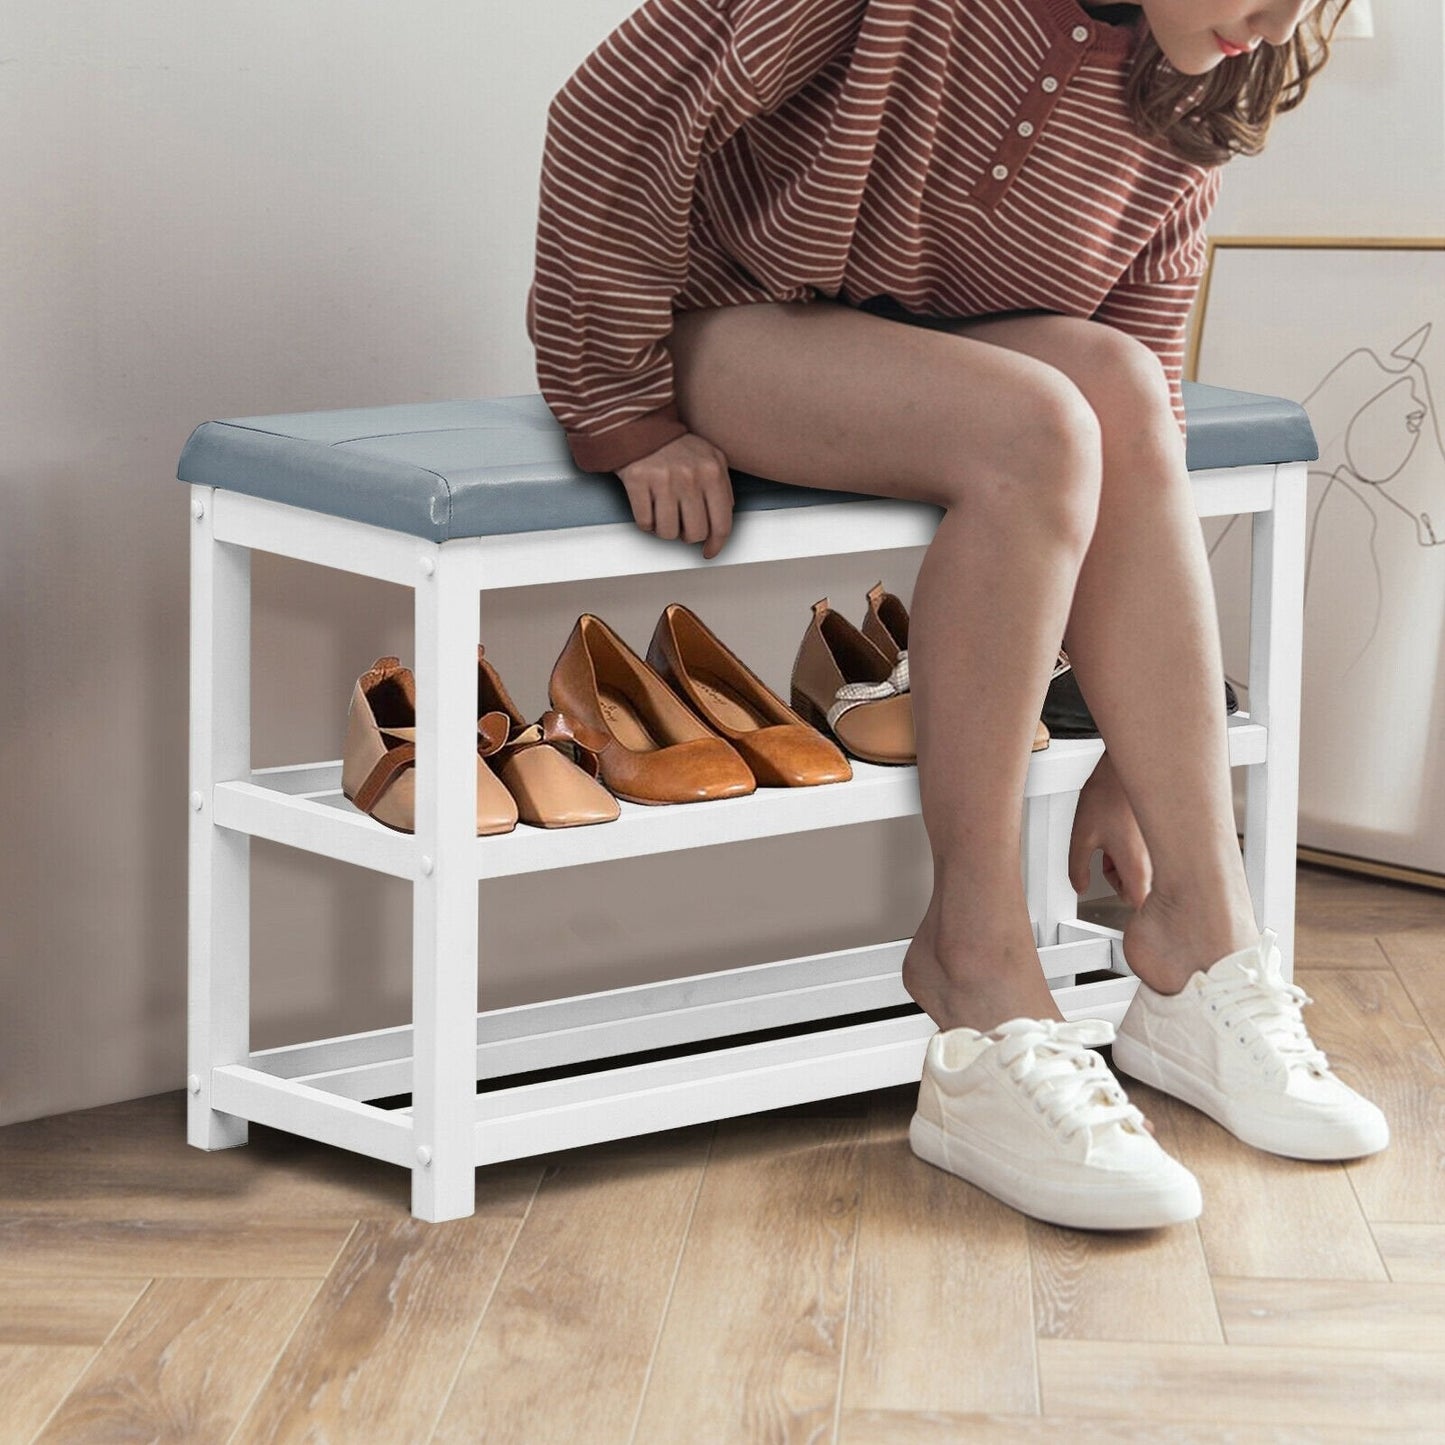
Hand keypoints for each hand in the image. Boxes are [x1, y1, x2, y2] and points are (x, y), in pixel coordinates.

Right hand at [616, 431, 734, 559]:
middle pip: (695, 533)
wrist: (641, 425)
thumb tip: (723, 519)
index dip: (716, 544)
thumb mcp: (711, 458)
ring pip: (668, 532)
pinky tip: (649, 508)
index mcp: (712, 472)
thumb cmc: (677, 446)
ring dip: (665, 529)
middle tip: (682, 523)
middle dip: (687, 535)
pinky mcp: (638, 481)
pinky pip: (644, 523)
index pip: (722, 523)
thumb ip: (722, 487)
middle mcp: (690, 477)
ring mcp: (663, 480)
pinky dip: (646, 522)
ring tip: (664, 513)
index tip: (709, 551)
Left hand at [1068, 751, 1151, 908]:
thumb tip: (1079, 884)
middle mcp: (1155, 861)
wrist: (1123, 768)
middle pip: (1140, 890)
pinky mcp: (1159, 836)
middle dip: (1120, 881)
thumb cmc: (1108, 796)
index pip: (1138, 906)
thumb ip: (1077, 868)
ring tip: (1109, 843)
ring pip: (1144, 872)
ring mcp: (1160, 848)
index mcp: (1137, 867)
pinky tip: (1119, 832)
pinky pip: (1150, 855)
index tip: (1114, 906)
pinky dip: (1133, 850)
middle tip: (1104, 862)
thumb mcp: (1081, 836)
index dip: (1125, 908)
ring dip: (1125, 865)